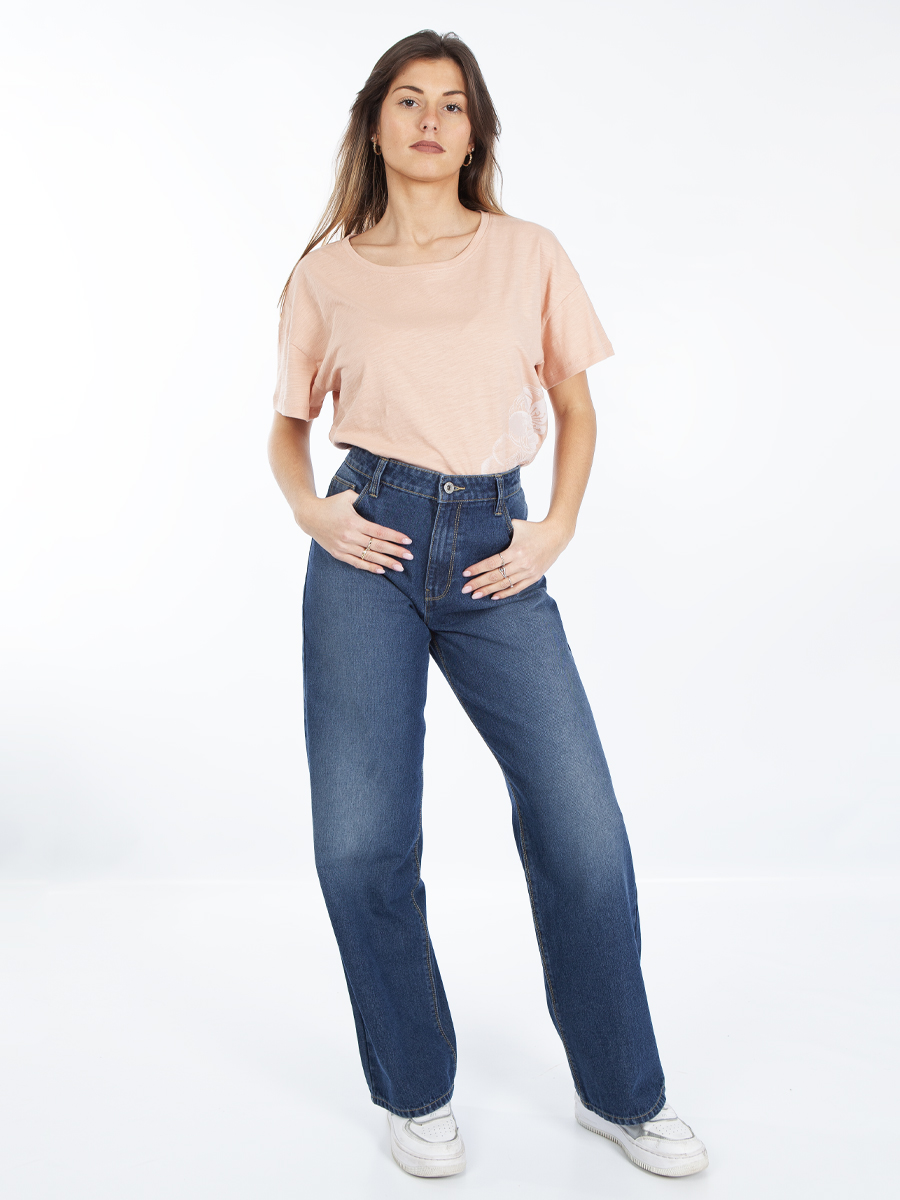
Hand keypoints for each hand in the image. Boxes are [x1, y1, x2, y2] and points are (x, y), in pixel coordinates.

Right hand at [298, 488, 413, 573]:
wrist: (309, 516)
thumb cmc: (331, 504)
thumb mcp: (347, 497)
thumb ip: (363, 498)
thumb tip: (380, 500)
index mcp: (354, 522)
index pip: (379, 531)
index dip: (394, 537)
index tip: (408, 541)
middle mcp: (350, 536)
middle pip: (377, 546)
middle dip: (395, 552)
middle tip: (409, 556)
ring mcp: (343, 547)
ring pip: (368, 557)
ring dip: (385, 563)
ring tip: (400, 567)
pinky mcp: (338, 553)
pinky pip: (356, 563)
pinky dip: (369, 567)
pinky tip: (381, 570)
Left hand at [461, 518, 570, 598]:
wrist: (557, 535)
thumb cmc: (533, 528)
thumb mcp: (517, 525)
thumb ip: (501, 529)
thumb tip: (483, 526)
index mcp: (515, 550)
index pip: (492, 563)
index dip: (477, 569)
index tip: (465, 573)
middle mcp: (521, 563)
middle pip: (495, 576)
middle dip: (478, 583)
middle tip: (464, 589)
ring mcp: (528, 572)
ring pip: (504, 584)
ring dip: (488, 591)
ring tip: (475, 595)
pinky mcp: (534, 577)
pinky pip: (517, 588)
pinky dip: (505, 593)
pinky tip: (493, 597)